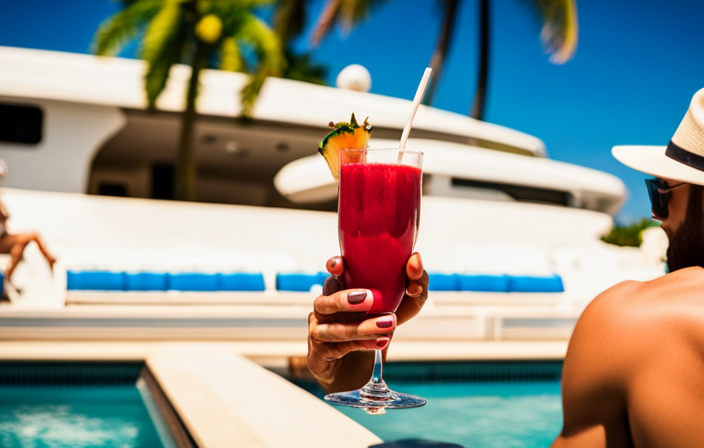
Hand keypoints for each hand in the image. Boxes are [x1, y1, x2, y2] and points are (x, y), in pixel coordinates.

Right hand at [307, 253, 427, 390]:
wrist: (366, 360)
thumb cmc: (385, 320)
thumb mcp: (408, 301)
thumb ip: (415, 280)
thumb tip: (415, 261)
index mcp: (343, 286)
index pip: (332, 271)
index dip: (334, 265)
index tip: (341, 266)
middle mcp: (327, 306)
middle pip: (325, 301)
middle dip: (344, 299)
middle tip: (370, 299)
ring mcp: (320, 329)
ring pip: (334, 328)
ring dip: (361, 327)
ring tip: (388, 324)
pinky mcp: (321, 352)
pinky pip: (337, 348)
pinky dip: (360, 345)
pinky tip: (381, 341)